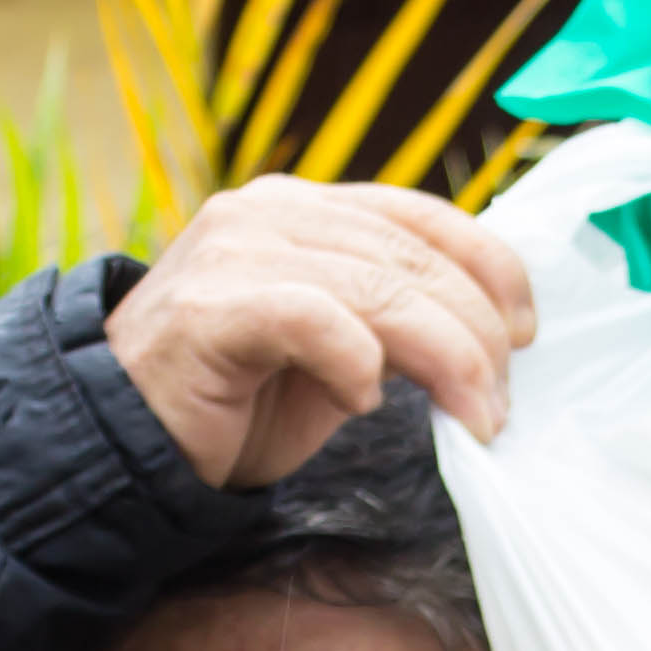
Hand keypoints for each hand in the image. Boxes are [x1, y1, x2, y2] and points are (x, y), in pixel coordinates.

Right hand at [105, 177, 538, 488]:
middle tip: (501, 403)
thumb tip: (488, 338)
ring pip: (380, 287)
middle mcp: (271, 211)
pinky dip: (355, 359)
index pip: (421, 216)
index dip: (490, 268)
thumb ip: (396, 323)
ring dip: (444, 359)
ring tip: (471, 418)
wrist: (125, 442)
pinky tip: (363, 399)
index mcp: (306, 208)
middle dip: (477, 334)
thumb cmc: (233, 402)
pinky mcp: (213, 304)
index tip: (526, 332)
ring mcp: (237, 250)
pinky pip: (315, 318)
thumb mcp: (337, 352)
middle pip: (414, 256)